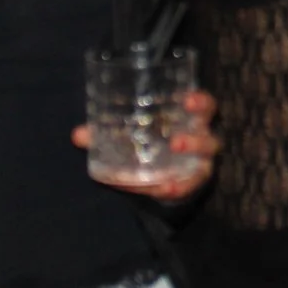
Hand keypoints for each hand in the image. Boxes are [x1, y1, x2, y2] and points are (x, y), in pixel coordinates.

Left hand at [74, 90, 219, 202]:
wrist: (160, 169)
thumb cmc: (150, 139)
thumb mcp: (132, 131)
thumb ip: (107, 131)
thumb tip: (78, 135)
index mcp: (190, 119)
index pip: (205, 107)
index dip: (200, 102)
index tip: (188, 99)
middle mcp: (200, 140)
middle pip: (209, 139)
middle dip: (195, 141)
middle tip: (175, 142)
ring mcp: (198, 165)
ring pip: (203, 166)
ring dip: (185, 172)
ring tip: (168, 173)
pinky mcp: (190, 184)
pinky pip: (187, 188)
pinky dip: (176, 188)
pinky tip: (162, 189)